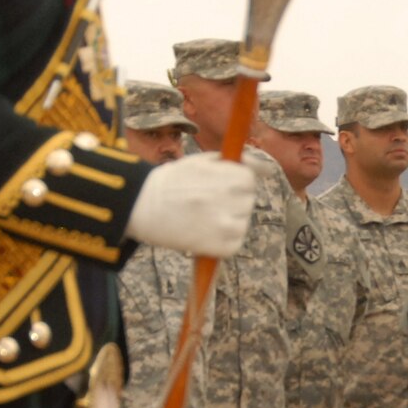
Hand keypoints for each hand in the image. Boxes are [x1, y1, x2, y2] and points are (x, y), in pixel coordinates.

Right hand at [126, 154, 256, 257]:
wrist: (141, 206)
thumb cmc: (172, 181)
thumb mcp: (202, 161)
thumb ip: (234, 162)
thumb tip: (266, 168)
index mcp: (229, 176)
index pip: (249, 180)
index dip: (235, 182)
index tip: (218, 185)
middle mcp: (230, 199)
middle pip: (247, 202)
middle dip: (232, 202)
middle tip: (206, 202)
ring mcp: (225, 224)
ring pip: (242, 223)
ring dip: (228, 222)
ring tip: (203, 217)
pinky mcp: (220, 247)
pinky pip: (234, 244)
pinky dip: (223, 241)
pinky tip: (203, 232)